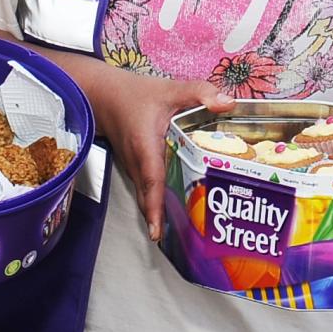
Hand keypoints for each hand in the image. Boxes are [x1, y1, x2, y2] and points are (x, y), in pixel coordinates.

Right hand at [92, 71, 233, 240]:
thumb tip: (227, 103)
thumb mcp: (171, 90)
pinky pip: (146, 191)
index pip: (152, 180)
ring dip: (160, 215)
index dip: (155, 206)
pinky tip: (174, 213)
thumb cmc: (135, 95)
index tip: (157, 231)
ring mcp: (133, 169)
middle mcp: (137, 163)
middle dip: (162, 220)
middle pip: (149, 197)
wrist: (104, 98)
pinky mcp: (135, 170)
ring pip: (146, 197)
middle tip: (181, 242)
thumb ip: (200, 92)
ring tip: (181, 235)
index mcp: (146, 146)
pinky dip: (157, 204)